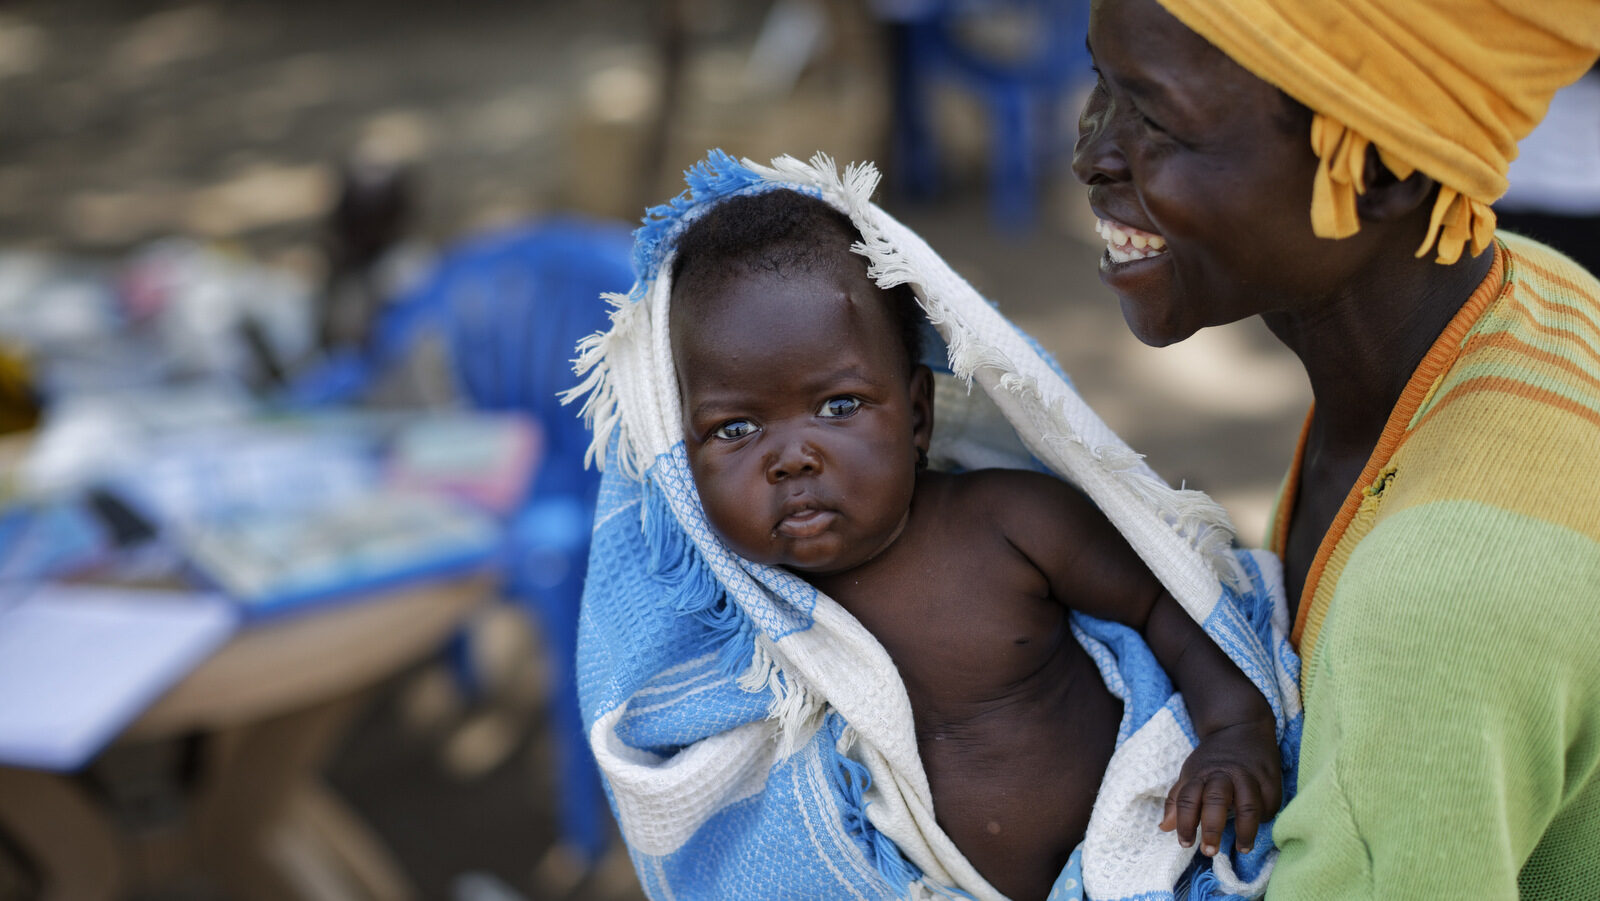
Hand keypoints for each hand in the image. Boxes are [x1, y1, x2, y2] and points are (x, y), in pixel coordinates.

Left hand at [1159, 718, 1281, 856]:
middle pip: (1216, 801)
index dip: (1184, 822)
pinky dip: (1263, 820)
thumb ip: (1178, 801)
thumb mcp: (1191, 773)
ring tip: (1242, 848)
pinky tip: (1256, 829)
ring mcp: (1250, 776)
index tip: (1184, 843)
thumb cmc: (1212, 759)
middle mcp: (1225, 774)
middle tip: (1209, 851)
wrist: (1241, 726)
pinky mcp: (1271, 780)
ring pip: (1249, 806)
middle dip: (1212, 827)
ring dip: (1246, 830)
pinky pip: (1268, 806)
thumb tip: (1165, 828)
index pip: (1188, 799)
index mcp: (1201, 773)